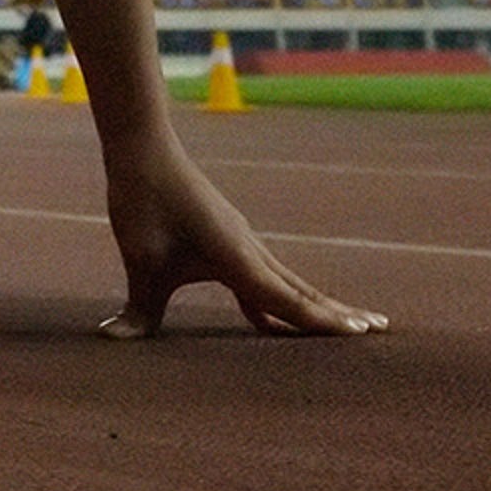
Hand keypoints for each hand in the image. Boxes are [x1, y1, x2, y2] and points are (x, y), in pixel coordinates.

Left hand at [95, 131, 386, 339]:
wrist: (142, 150)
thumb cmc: (143, 204)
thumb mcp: (139, 260)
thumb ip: (138, 308)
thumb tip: (111, 340)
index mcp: (236, 259)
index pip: (287, 299)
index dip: (322, 320)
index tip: (361, 332)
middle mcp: (249, 250)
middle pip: (301, 290)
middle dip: (337, 312)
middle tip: (378, 329)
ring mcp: (242, 242)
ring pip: (286, 280)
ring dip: (315, 303)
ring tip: (346, 320)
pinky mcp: (228, 237)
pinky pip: (262, 274)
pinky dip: (277, 296)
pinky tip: (269, 316)